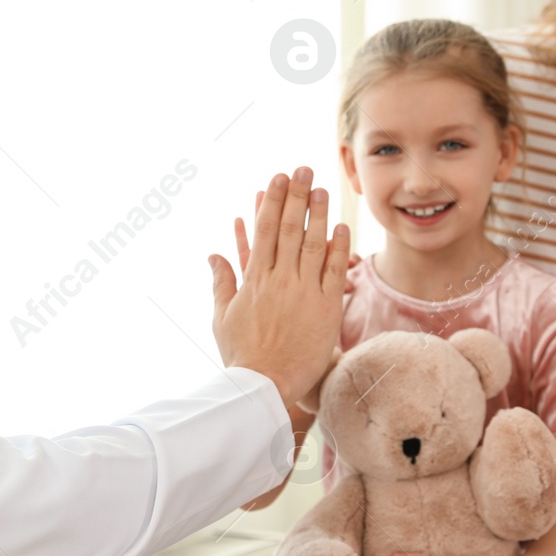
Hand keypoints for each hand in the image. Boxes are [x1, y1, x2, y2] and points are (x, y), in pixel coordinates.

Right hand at [210, 168, 349, 409]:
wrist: (264, 386)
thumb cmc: (241, 355)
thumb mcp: (221, 317)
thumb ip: (221, 283)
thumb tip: (213, 256)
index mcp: (253, 280)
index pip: (265, 231)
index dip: (272, 201)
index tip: (278, 179)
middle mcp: (279, 280)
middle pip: (290, 229)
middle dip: (297, 196)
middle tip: (304, 170)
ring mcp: (304, 293)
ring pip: (313, 244)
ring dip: (319, 214)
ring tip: (323, 189)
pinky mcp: (325, 309)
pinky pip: (334, 272)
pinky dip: (338, 248)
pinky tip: (341, 228)